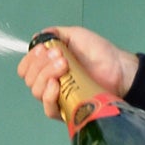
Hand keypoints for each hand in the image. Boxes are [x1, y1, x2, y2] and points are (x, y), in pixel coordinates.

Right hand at [16, 26, 138, 121]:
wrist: (118, 68)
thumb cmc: (98, 52)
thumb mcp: (75, 35)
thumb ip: (55, 34)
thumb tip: (37, 38)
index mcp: (47, 66)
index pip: (26, 68)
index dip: (30, 60)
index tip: (43, 50)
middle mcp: (49, 82)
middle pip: (29, 79)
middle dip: (40, 64)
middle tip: (60, 56)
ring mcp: (58, 97)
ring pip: (36, 91)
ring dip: (45, 75)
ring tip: (64, 65)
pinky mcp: (68, 110)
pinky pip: (48, 109)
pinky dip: (48, 96)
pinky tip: (56, 85)